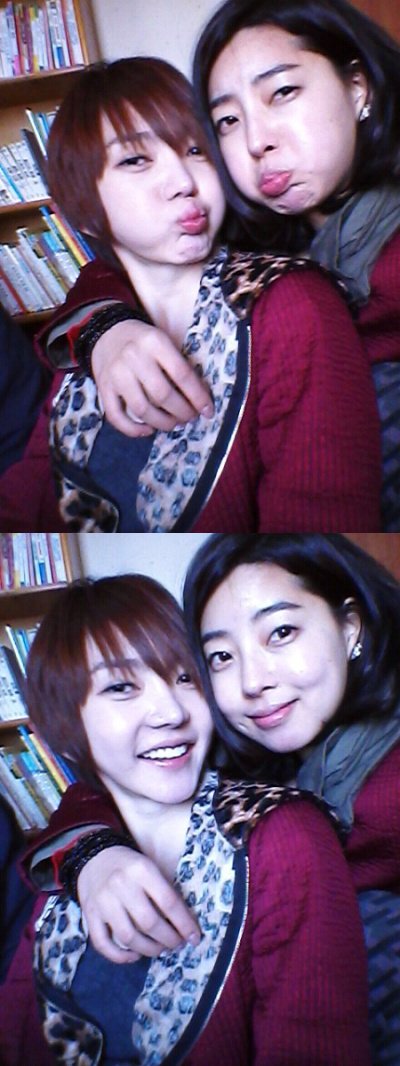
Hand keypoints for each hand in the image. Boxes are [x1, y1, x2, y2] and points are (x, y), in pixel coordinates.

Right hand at [77, 846, 200, 962]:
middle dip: (168, 939)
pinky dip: (120, 956)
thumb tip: (185, 923)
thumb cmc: (129, 865)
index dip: (184, 924)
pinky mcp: (89, 914)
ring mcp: (103, 902)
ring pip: (128, 937)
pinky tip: (134, 955)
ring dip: (149, 950)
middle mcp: (121, 885)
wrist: (94, 857)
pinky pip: (103, 943)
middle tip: (177, 944)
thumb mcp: (150, 867)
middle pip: (149, 923)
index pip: (168, 902)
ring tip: (160, 949)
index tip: (195, 937)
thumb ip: (164, 891)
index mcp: (141, 870)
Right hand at [91, 319, 213, 436]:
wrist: (107, 333)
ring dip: (162, 423)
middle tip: (190, 418)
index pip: (182, 374)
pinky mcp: (103, 388)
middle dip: (182, 412)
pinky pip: (116, 416)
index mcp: (154, 342)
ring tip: (173, 424)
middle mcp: (133, 357)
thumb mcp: (163, 342)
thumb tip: (199, 399)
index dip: (198, 397)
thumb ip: (178, 365)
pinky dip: (133, 429)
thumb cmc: (143, 342)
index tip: (208, 411)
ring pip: (142, 409)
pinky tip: (148, 430)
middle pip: (163, 395)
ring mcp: (116, 374)